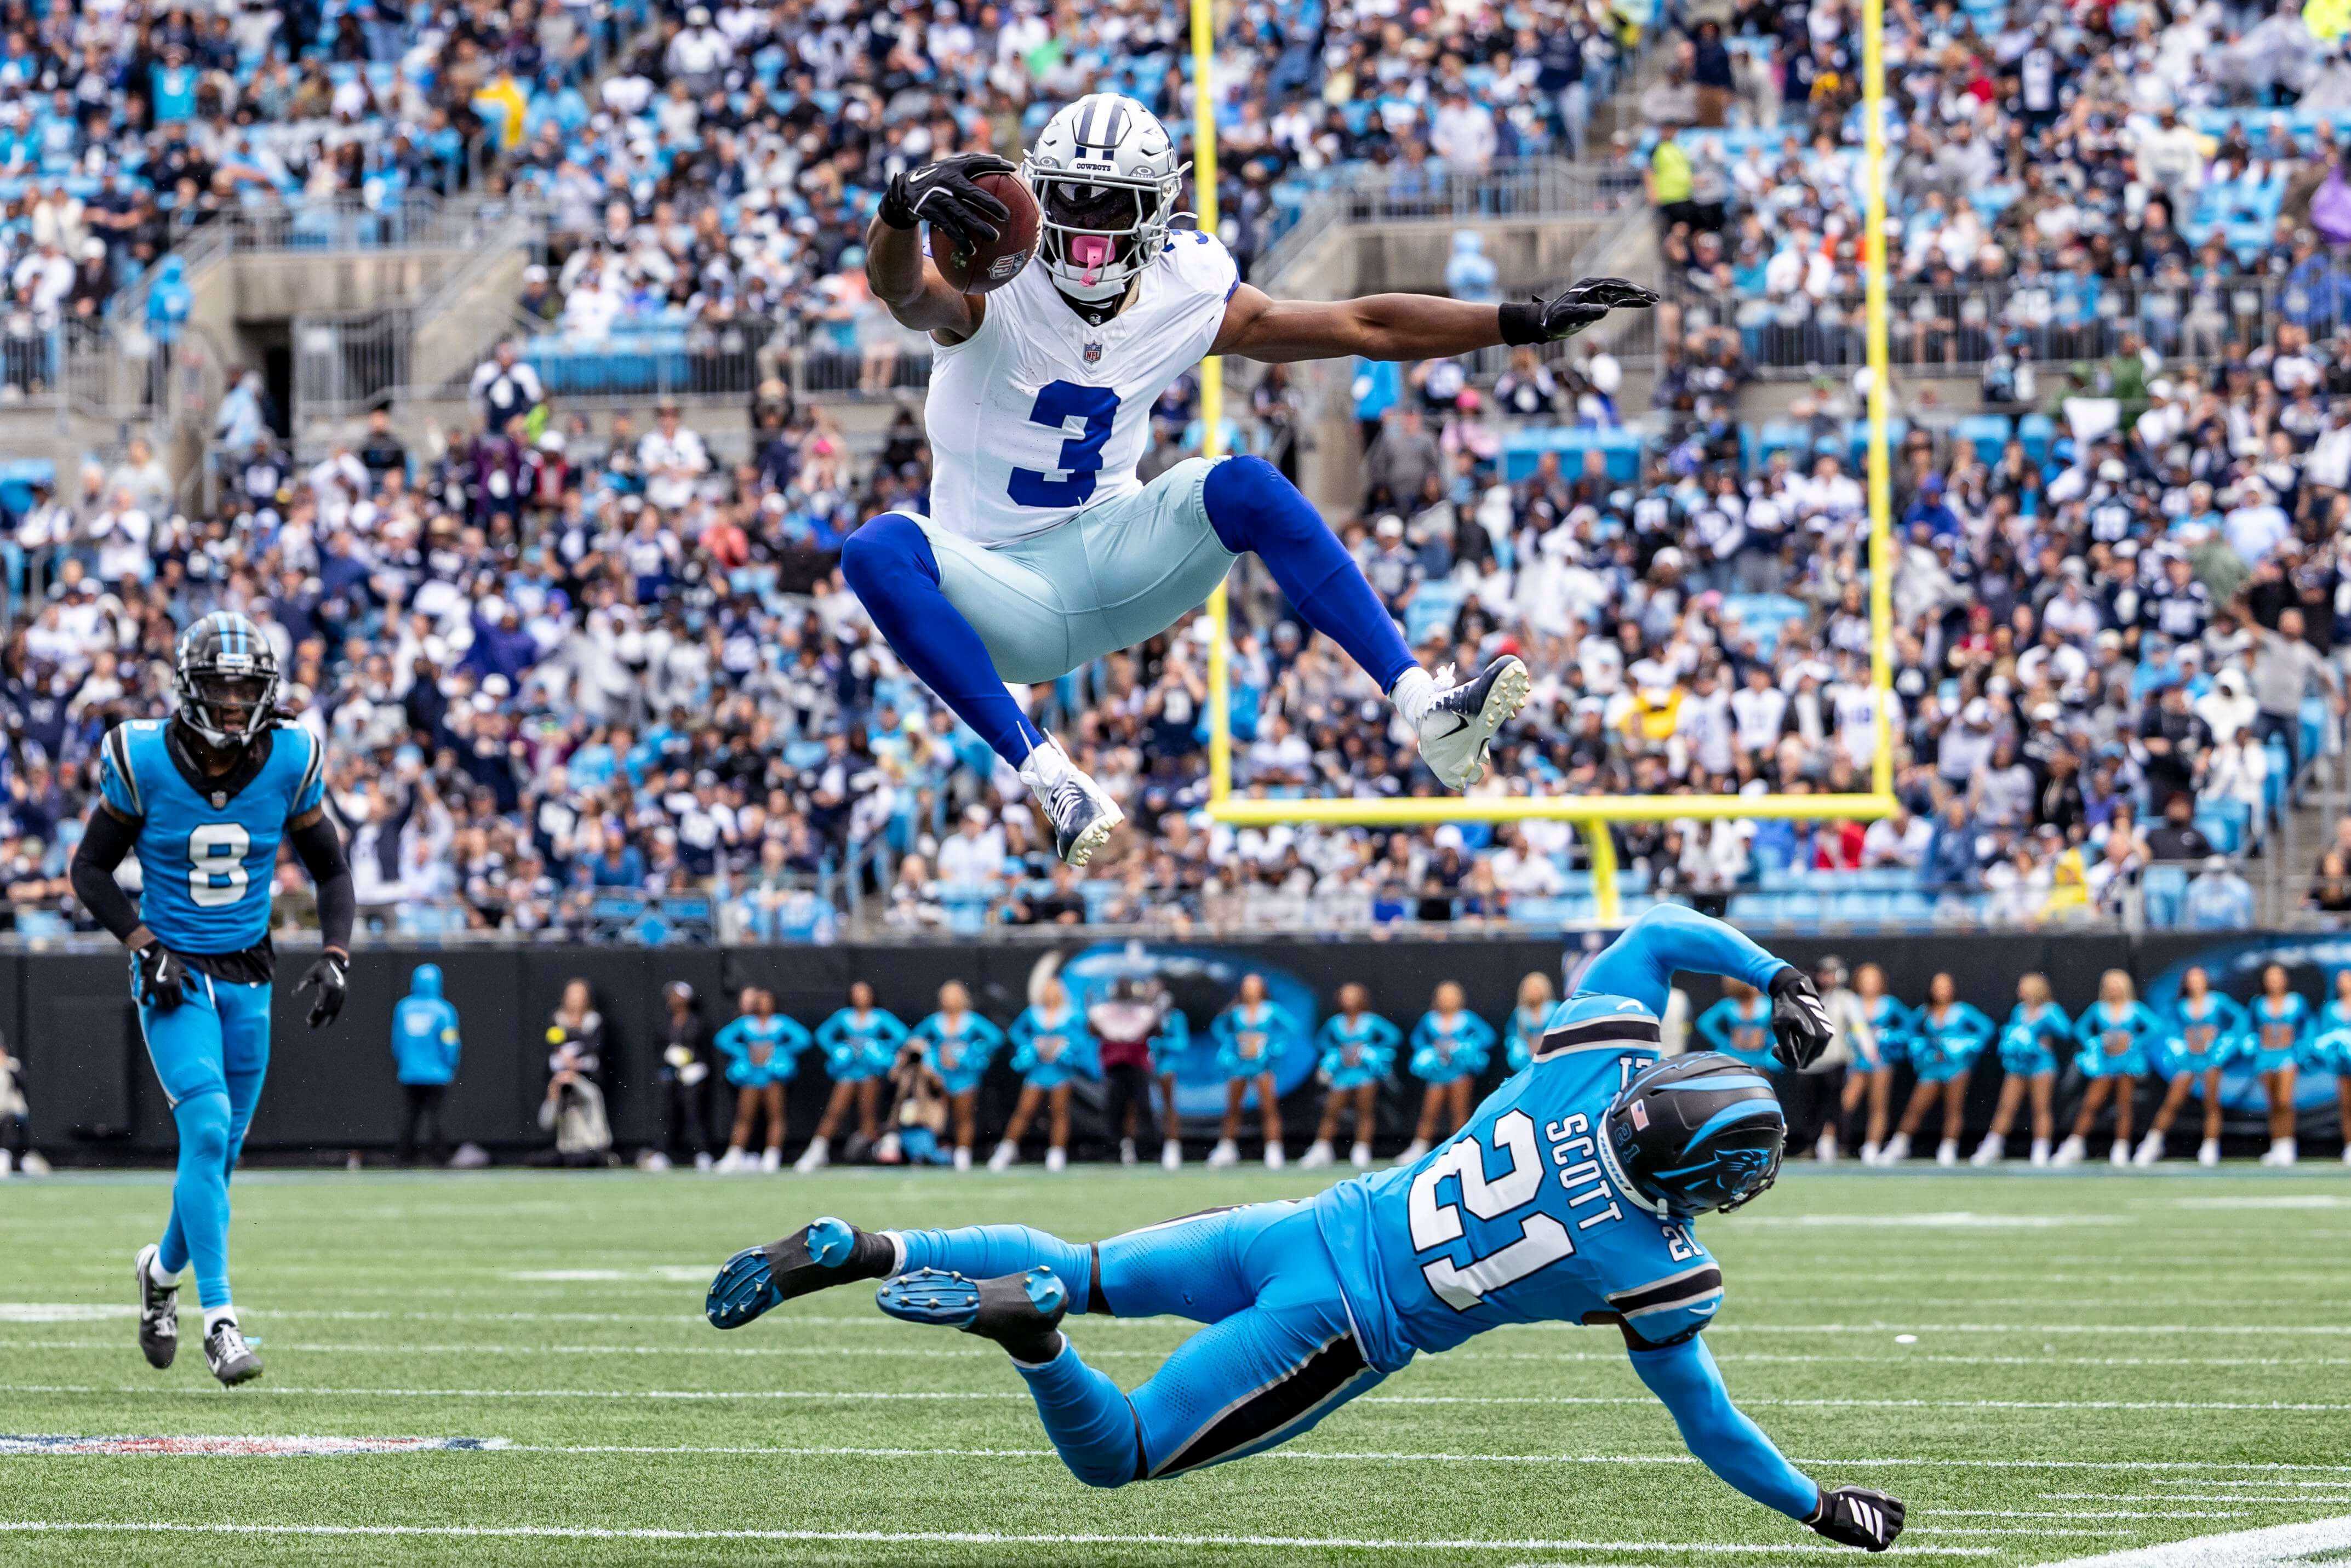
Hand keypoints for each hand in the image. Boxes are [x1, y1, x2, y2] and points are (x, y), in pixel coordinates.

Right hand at [134, 940, 187, 1010]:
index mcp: (175, 985)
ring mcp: (155, 989)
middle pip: (170, 1004)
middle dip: (172, 1003)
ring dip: (163, 1003)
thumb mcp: (183, 969)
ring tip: (164, 1000)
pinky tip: (148, 1003)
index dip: (180, 1002)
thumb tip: (196, 990)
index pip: (179, 1001)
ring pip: (159, 1004)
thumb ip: (190, 980)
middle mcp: (165, 989)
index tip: (179, 999)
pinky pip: (144, 999)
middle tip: (173, 1000)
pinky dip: (146, 1002)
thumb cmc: (170, 961)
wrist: (153, 955)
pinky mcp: (146, 987)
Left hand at [298, 951, 347, 1028]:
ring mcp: (341, 994)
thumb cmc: (319, 969)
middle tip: (309, 1024)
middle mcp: (337, 990)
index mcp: (329, 984)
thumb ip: (302, 983)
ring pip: (334, 1009)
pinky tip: (327, 1023)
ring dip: (324, 1018)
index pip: (323, 996)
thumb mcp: (310, 974)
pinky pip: (338, 1008)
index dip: (319, 1003)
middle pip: (328, 1005)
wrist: (335, 963)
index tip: (313, 1014)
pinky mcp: (343, 996)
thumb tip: (293, 994)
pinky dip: (333, 1016)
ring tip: (315, 1024)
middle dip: (319, 1015)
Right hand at [878, 153, 1015, 247]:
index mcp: (953, 167)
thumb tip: (1000, 160)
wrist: (903, 191)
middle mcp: (946, 180)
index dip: (995, 164)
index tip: (1013, 169)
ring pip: (963, 215)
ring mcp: (938, 196)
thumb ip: (969, 165)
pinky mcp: (930, 211)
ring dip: (979, 227)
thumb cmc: (935, 179)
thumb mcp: (948, 168)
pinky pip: (949, 228)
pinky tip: (971, 250)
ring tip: (995, 238)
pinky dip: (961, 239)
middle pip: (974, 193)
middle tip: (1007, 216)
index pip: (977, 162)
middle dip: (991, 204)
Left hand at [1508, 276, 1661, 343]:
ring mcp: (1598, 294)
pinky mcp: (1599, 303)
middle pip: (1621, 287)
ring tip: (1655, 300)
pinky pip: (1619, 301)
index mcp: (1589, 286)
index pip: (1613, 285)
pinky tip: (1643, 305)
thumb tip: (1606, 309)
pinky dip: (1631, 303)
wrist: (1546, 322)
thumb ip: (1585, 312)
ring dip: (1638, 296)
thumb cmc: (1554, 319)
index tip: (1642, 294)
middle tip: (1655, 297)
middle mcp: (1595, 287)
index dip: (1629, 289)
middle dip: (1639, 291)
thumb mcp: (1568, 316)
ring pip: (1622, 293)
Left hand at [1768, 967, 1833, 1068]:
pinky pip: (1816, 1049)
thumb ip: (1786, 1048)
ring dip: (1799, 1051)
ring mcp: (1828, 1035)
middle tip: (1779, 1044)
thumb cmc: (1783, 1009)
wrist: (1793, 991)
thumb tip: (1794, 1067)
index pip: (1798, 1063)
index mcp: (1812, 1037)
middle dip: (1792, 1055)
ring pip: (1811, 1056)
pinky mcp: (1829, 1033)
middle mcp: (1824, 1037)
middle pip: (1806, 1061)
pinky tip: (1795, 1036)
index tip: (1775, 1047)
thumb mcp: (1778, 1027)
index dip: (1784, 1058)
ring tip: (1787, 1038)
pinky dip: (1805, 1047)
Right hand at [1807, 1486, 1904, 1550]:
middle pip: (1899, 1521)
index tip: (1893, 1516)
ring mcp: (1882, 1525)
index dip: (1899, 1512)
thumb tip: (1882, 1493)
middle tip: (1883, 1529)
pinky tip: (1868, 1547)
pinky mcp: (1877, 1538)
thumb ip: (1872, 1494)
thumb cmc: (1838, 1499)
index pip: (1900, 1507)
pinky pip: (1886, 1544)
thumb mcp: (1857, 1491)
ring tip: (1874, 1537)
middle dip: (1894, 1525)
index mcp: (1881, 1499)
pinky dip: (1879, 1546)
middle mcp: (1885, 1512)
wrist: (1829, 1512)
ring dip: (1887, 1535)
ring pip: (1894, 1533)